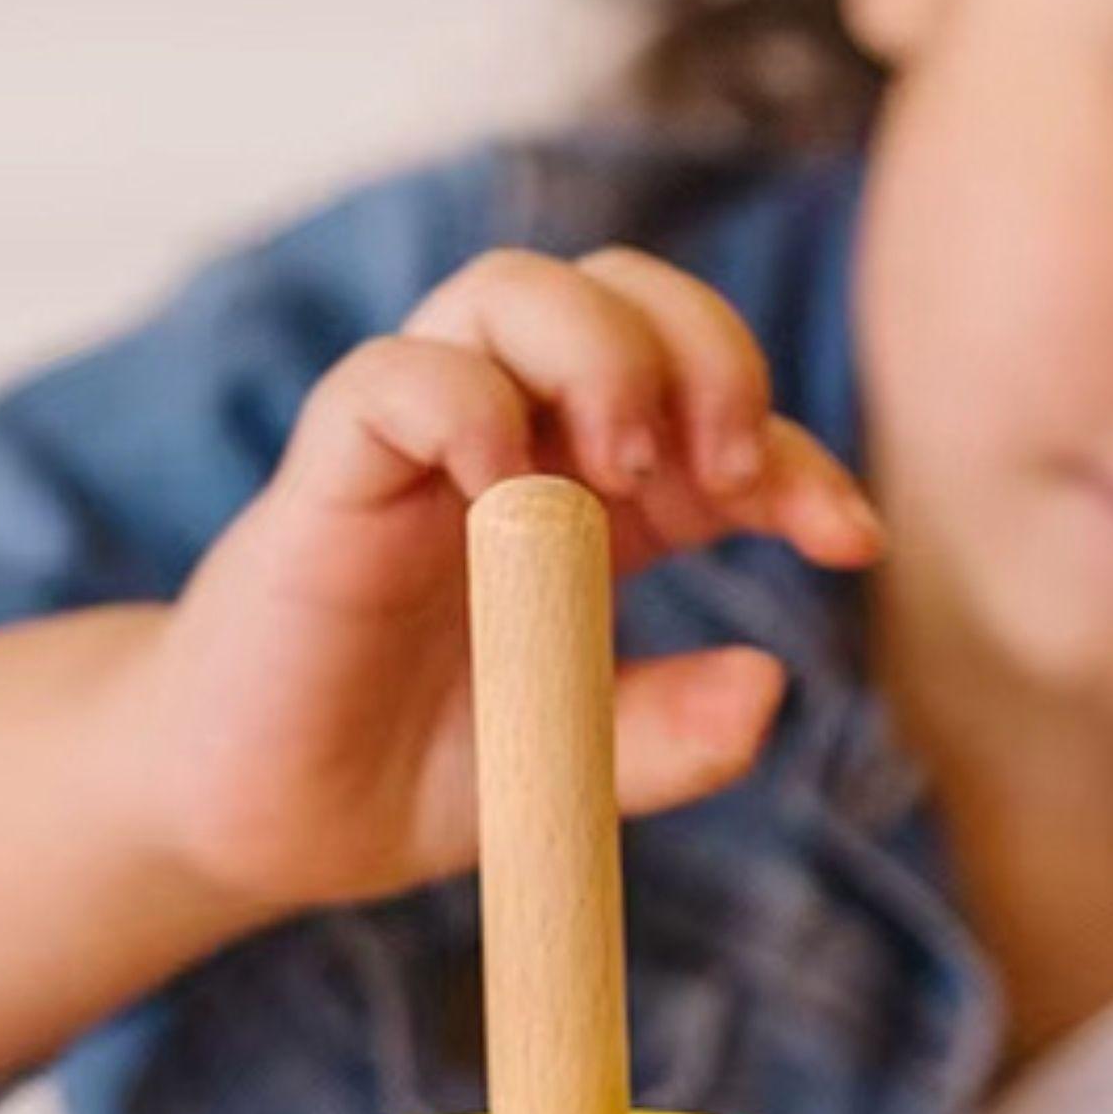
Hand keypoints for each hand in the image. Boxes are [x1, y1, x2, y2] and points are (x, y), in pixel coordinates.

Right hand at [126, 244, 885, 915]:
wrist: (263, 823)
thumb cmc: (409, 773)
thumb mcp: (571, 771)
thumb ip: (669, 739)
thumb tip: (772, 688)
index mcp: (591, 499)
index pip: (715, 411)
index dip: (799, 456)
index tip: (849, 541)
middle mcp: (513, 444)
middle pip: (626, 295)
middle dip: (709, 352)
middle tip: (729, 475)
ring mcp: (419, 447)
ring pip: (511, 291)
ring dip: (598, 352)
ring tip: (625, 466)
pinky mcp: (330, 476)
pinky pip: (393, 376)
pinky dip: (461, 405)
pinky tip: (500, 495)